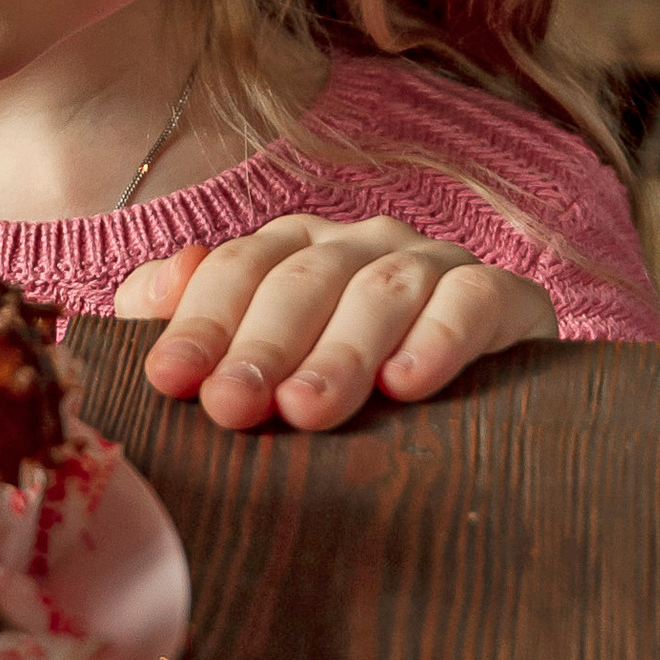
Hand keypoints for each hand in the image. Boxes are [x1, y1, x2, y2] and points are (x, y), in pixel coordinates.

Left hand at [113, 215, 555, 429]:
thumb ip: (192, 320)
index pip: (236, 270)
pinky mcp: (505, 296)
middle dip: (262, 346)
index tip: (169, 380)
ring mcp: (433, 264)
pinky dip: (439, 337)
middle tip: (232, 407)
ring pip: (381, 290)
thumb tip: (155, 286)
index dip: (200, 322)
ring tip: (308, 409)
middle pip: (301, 281)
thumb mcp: (262, 362)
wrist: (484, 413)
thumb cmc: (344, 392)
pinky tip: (408, 382)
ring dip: (341, 351)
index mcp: (293, 253)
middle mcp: (360, 246)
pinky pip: (472, 300)